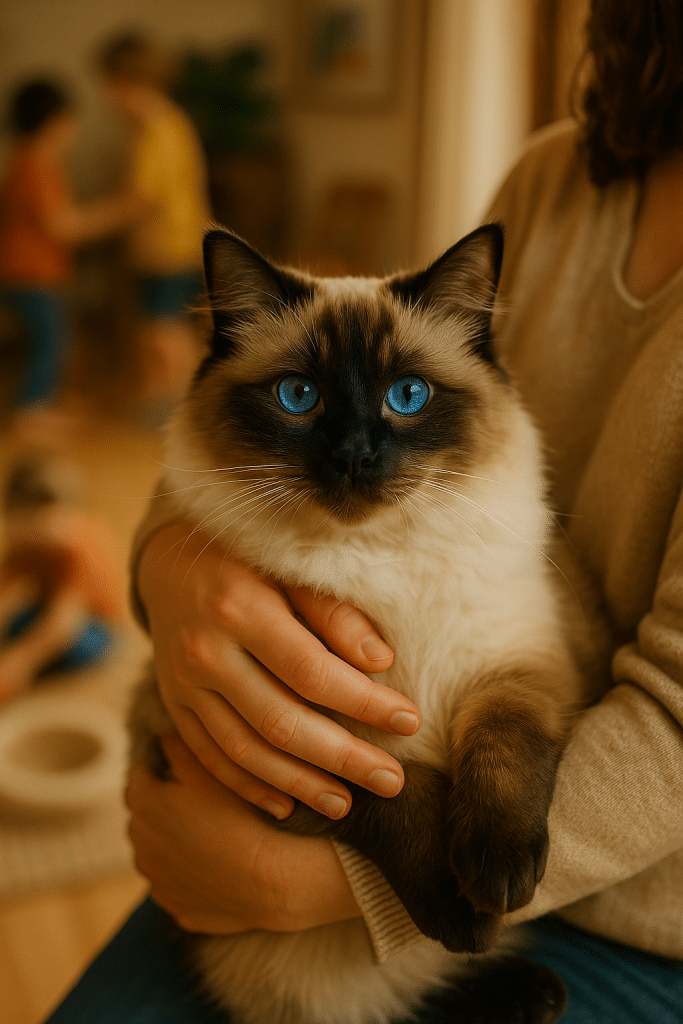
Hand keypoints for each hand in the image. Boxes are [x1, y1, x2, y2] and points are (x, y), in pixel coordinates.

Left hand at [126, 732, 360, 933]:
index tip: (180, 768)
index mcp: (145, 806)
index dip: (159, 769)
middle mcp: (141, 847)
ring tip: (210, 833)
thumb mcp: (211, 770)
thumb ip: (181, 747)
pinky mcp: (177, 907)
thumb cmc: (241, 817)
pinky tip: (217, 865)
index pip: (138, 778)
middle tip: (199, 799)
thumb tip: (164, 732)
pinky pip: (177, 884)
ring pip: (158, 853)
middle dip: (163, 806)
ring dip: (173, 842)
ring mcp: (158, 882)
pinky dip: (189, 874)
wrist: (270, 881)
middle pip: (145, 817)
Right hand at [138, 522, 420, 819]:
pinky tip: (286, 806)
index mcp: (239, 608)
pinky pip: (211, 757)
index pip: (312, 672)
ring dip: (299, 784)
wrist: (169, 559)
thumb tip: (381, 661)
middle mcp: (205, 652)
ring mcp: (183, 685)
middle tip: (392, 780)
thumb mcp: (291, 567)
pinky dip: (249, 786)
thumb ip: (333, 612)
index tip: (410, 721)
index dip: (364, 703)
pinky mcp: (174, 706)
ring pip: (245, 750)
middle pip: (281, 722)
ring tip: (347, 803)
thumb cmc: (248, 559)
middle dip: (343, 757)